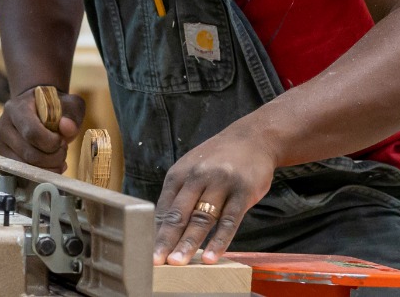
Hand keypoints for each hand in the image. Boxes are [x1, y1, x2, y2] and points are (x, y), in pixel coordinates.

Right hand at [0, 87, 85, 172]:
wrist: (37, 110)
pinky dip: (39, 174)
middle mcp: (3, 125)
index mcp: (17, 107)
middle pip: (29, 154)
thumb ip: (71, 114)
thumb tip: (67, 128)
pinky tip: (50, 166)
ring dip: (48, 168)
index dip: (52, 143)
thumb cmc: (54, 108)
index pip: (32, 132)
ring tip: (58, 160)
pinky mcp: (2, 158)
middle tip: (63, 151)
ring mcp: (0, 143)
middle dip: (53, 158)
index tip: (62, 141)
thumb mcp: (68, 104)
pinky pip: (21, 174)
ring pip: (25, 167)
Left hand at [152, 130, 276, 265]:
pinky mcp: (243, 192)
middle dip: (166, 239)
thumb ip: (179, 194)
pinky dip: (219, 240)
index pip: (163, 207)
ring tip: (178, 263)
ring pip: (202, 218)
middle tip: (156, 261)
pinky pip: (229, 221)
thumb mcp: (191, 168)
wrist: (254, 138)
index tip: (145, 251)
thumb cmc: (217, 159)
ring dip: (189, 243)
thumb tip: (162, 226)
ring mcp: (221, 184)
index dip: (154, 231)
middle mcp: (197, 177)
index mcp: (179, 174)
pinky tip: (211, 257)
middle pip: (179, 214)